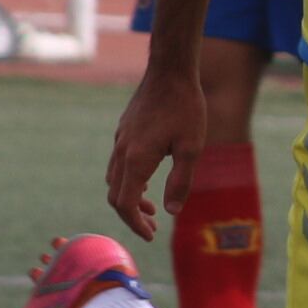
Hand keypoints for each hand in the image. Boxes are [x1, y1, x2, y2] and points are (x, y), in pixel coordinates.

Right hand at [106, 65, 206, 240]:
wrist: (170, 71)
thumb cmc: (186, 108)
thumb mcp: (192, 148)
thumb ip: (180, 182)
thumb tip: (172, 212)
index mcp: (136, 159)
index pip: (125, 204)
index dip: (135, 224)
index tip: (151, 236)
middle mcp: (122, 152)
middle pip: (116, 196)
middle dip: (132, 216)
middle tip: (153, 227)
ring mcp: (120, 140)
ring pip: (115, 180)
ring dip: (130, 198)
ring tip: (152, 208)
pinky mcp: (124, 131)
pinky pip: (119, 164)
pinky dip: (129, 181)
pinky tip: (147, 181)